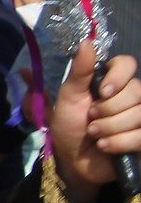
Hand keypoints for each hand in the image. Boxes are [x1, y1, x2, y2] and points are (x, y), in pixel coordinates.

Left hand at [51, 43, 140, 193]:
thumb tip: (86, 43)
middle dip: (108, 109)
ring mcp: (140, 116)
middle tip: (91, 118)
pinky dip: (119, 141)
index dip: (118, 76)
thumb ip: (79, 71)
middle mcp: (130, 96)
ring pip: (139, 114)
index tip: (102, 91)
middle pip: (136, 91)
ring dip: (110, 127)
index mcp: (112, 81)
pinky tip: (105, 145)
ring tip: (94, 134)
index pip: (127, 64)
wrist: (73, 159)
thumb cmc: (69, 125)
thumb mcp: (69, 97)